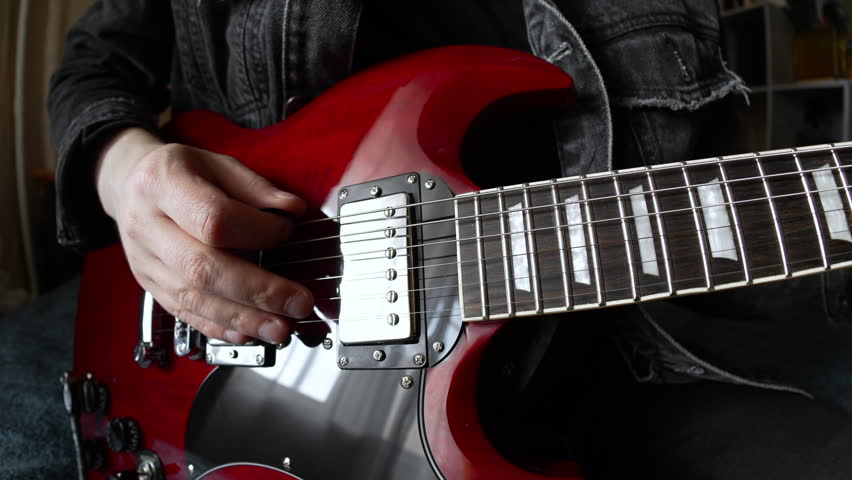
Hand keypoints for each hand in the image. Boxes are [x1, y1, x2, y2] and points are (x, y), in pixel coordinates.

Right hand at [96, 127, 312, 344]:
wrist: (130, 184)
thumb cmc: (180, 172)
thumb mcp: (218, 163)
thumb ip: (255, 187)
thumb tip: (291, 211)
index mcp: (163, 184)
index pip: (213, 218)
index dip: (257, 231)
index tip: (287, 233)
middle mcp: (147, 226)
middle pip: (203, 268)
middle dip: (258, 290)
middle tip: (297, 302)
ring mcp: (146, 261)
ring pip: (194, 298)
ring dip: (243, 318)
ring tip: (280, 327)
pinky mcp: (151, 286)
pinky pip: (184, 313)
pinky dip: (219, 327)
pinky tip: (247, 333)